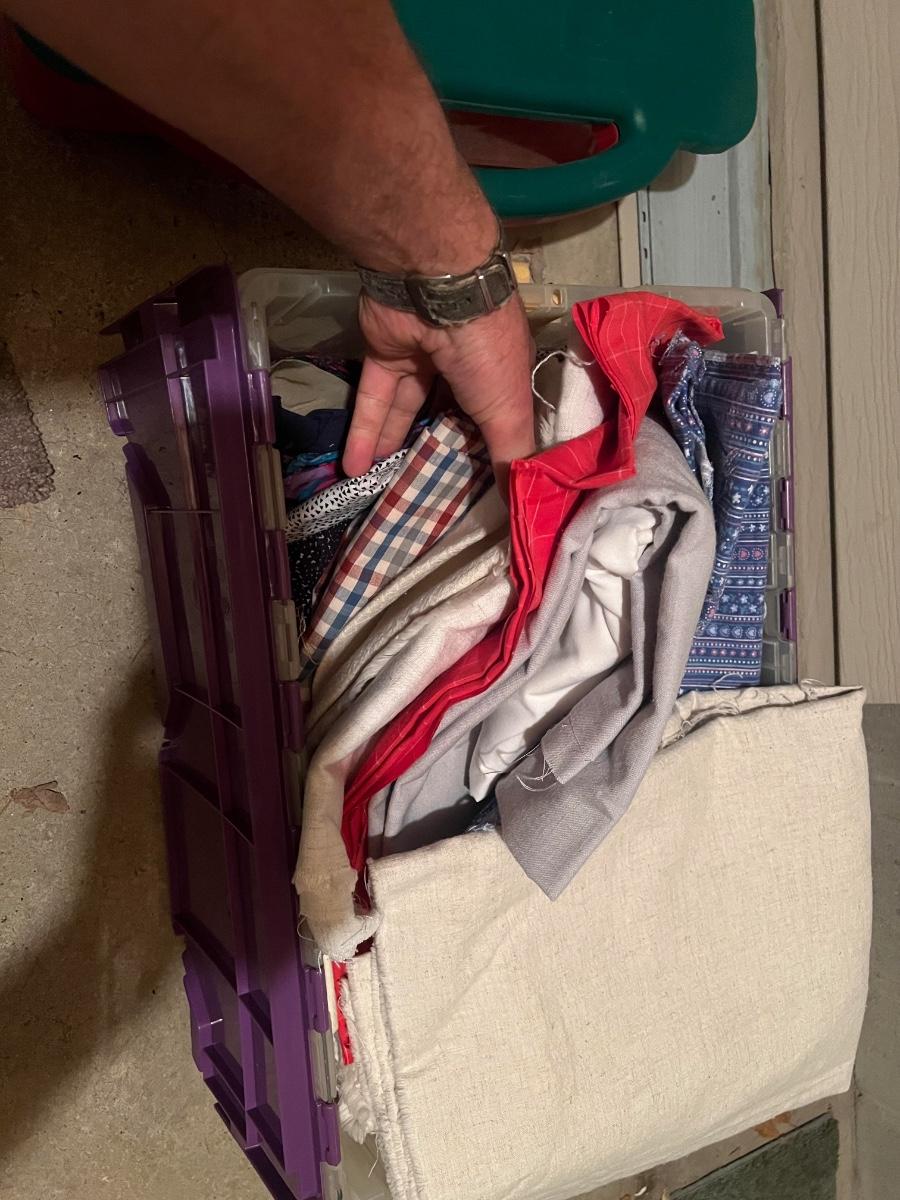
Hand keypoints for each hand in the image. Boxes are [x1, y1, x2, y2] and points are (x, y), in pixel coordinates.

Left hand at [344, 293, 535, 486]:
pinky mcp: (385, 355)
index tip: (474, 495)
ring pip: (406, 412)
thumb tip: (520, 499)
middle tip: (424, 496)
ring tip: (383, 489)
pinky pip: (375, 399)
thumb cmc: (484, 349)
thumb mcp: (508, 409)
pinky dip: (363, 431)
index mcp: (501, 378)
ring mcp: (422, 361)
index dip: (486, 455)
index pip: (495, 423)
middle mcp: (464, 370)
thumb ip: (510, 454)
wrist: (436, 286)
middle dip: (436, 453)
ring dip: (394, 448)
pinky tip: (354, 468)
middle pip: (447, 419)